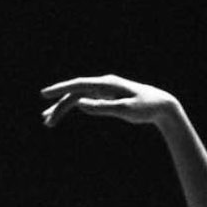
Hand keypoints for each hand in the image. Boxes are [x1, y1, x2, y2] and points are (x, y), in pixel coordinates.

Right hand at [40, 74, 179, 128]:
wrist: (162, 105)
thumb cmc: (146, 107)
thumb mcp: (125, 110)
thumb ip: (103, 107)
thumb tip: (81, 104)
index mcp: (107, 84)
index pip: (78, 85)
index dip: (60, 89)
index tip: (45, 94)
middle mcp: (103, 84)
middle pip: (75, 93)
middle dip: (59, 106)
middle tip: (46, 122)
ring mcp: (104, 90)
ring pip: (78, 97)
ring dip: (63, 108)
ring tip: (48, 121)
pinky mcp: (106, 96)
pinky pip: (85, 101)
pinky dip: (74, 107)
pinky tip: (63, 113)